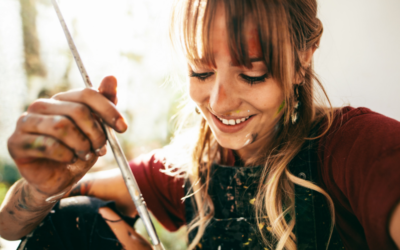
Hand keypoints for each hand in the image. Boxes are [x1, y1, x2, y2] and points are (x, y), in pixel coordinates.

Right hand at [7, 76, 126, 197]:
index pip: (87, 94)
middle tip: (100, 148)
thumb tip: (111, 77)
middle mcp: (41, 106)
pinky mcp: (17, 142)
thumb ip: (104, 104)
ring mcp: (26, 122)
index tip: (123, 127)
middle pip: (78, 111)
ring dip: (81, 145)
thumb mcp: (97, 130)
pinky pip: (48, 146)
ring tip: (84, 155)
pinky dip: (66, 155)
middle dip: (96, 133)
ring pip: (63, 127)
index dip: (108, 110)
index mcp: (61, 100)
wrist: (58, 179)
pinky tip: (69, 159)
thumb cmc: (78, 151)